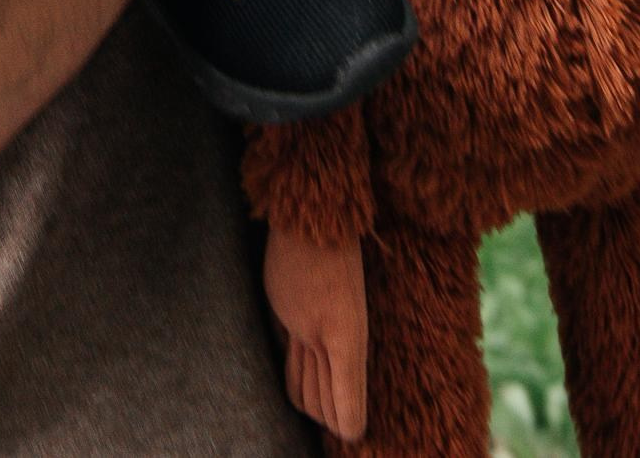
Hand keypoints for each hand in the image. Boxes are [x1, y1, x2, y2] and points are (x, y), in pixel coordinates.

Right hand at [264, 226, 366, 438]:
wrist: (311, 207)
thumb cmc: (348, 245)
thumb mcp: (362, 293)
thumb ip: (350, 329)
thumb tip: (342, 356)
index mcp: (347, 331)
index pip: (346, 398)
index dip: (349, 421)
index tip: (354, 432)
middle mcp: (318, 332)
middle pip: (319, 400)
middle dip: (330, 418)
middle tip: (341, 423)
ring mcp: (294, 320)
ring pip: (298, 384)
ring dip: (310, 404)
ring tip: (322, 409)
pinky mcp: (277, 306)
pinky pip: (287, 353)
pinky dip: (297, 372)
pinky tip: (305, 370)